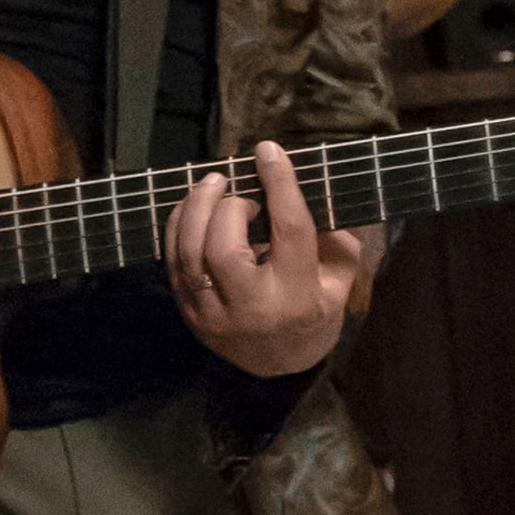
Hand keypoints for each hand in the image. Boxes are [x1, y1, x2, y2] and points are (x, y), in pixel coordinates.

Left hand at [165, 141, 367, 377]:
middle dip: (226, 206)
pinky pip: (173, 263)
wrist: (283, 363)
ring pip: (189, 254)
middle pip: (224, 247)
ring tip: (211, 185)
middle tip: (237, 190)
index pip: (287, 231)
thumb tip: (313, 184)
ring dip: (195, 210)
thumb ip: (334, 234)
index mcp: (297, 296)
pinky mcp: (190, 314)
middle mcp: (251, 308)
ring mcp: (214, 315)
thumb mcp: (340, 277)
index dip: (279, 184)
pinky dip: (178, 228)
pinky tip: (193, 209)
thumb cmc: (317, 309)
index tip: (269, 151)